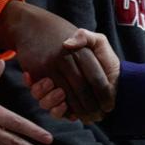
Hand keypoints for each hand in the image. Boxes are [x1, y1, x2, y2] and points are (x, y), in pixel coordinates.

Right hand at [0, 1, 114, 120]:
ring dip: (75, 109)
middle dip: (92, 107)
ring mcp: (49, 70)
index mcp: (80, 51)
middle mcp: (63, 61)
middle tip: (99, 117)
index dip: (104, 94)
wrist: (34, 27)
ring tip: (81, 113)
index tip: (110, 106)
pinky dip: (58, 109)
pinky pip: (46, 99)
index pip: (95, 77)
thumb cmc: (68, 35)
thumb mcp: (85, 33)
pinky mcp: (37, 77)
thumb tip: (68, 45)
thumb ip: (86, 37)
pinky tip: (66, 109)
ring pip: (63, 96)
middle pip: (82, 89)